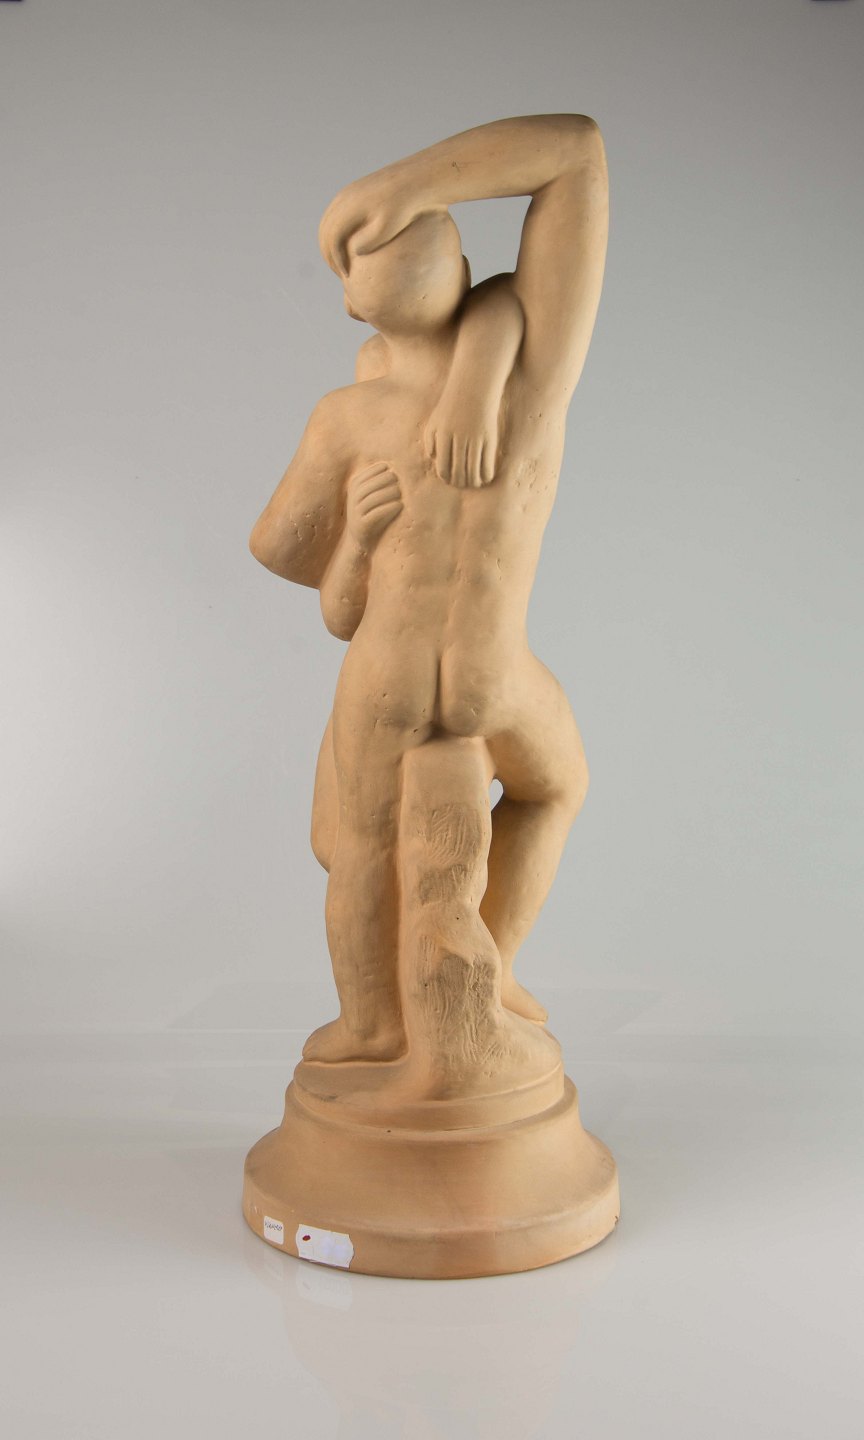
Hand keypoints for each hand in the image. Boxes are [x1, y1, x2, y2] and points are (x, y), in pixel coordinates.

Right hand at [319, 174, 433, 273]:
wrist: (413, 181)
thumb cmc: (404, 208)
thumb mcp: (388, 227)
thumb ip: (370, 240)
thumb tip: (354, 250)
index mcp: (349, 207)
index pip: (333, 239)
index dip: (337, 260)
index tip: (348, 276)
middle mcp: (342, 199)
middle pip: (325, 234)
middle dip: (330, 257)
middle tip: (342, 275)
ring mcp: (344, 195)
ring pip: (326, 226)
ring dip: (330, 247)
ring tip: (343, 265)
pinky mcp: (350, 195)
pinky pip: (334, 219)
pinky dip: (335, 236)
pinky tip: (347, 249)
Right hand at [346, 462, 402, 547]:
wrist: (361, 537)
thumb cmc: (372, 510)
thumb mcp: (372, 493)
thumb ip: (380, 480)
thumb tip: (397, 467)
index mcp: (355, 485)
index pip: (369, 473)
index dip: (382, 470)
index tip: (394, 471)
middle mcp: (353, 498)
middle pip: (371, 485)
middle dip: (386, 481)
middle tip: (399, 482)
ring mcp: (356, 512)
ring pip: (373, 498)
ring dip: (389, 493)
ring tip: (400, 493)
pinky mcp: (362, 525)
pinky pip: (376, 514)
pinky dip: (389, 508)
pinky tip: (399, 505)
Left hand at [424, 394, 498, 488]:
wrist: (474, 388)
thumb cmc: (452, 406)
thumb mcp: (435, 421)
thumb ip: (430, 441)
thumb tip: (435, 461)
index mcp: (443, 436)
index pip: (443, 467)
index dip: (446, 478)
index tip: (450, 481)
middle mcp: (458, 439)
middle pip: (458, 471)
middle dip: (459, 482)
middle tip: (462, 485)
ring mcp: (475, 439)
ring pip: (473, 470)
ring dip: (473, 481)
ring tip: (474, 484)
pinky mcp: (489, 438)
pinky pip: (487, 463)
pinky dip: (486, 474)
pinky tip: (485, 477)